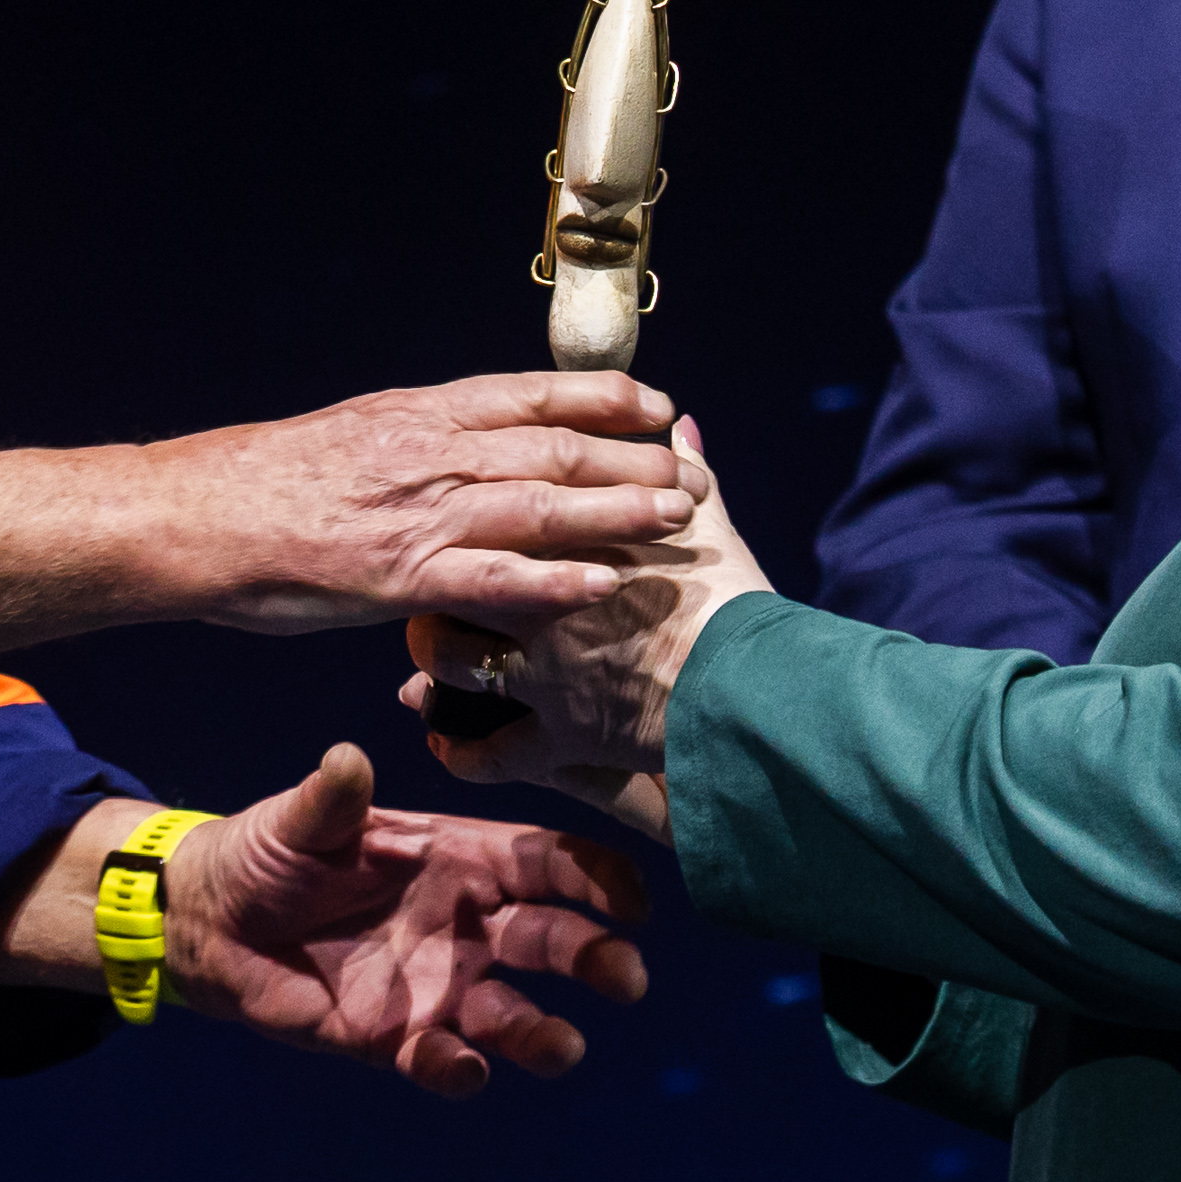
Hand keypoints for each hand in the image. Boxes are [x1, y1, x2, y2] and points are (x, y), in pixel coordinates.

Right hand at [0, 369, 694, 671]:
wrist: (192, 516)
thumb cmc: (265, 486)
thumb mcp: (354, 439)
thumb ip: (418, 443)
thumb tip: (469, 446)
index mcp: (420, 415)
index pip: (531, 396)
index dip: (602, 400)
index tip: (659, 404)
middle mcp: (431, 450)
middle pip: (553, 447)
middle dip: (632, 457)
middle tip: (696, 470)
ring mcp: (417, 509)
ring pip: (537, 503)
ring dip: (615, 508)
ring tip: (678, 517)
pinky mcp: (397, 571)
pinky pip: (489, 578)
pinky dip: (549, 581)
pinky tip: (598, 587)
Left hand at [161, 741, 653, 1097]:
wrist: (211, 921)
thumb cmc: (269, 851)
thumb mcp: (299, 817)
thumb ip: (331, 798)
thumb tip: (348, 758)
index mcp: (458, 857)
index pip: (545, 863)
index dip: (594, 878)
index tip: (634, 902)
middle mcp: (465, 925)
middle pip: (550, 939)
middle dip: (595, 956)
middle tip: (627, 978)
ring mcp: (437, 986)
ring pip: (512, 1014)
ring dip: (542, 1033)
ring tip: (564, 1048)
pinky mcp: (394, 1039)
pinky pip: (440, 1060)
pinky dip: (457, 1069)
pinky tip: (464, 1070)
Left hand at [403, 417, 773, 837]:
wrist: (752, 682)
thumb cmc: (734, 599)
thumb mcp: (710, 524)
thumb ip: (686, 472)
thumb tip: (683, 426)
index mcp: (570, 539)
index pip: (495, 512)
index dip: (469, 514)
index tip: (464, 517)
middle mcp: (540, 600)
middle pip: (452, 579)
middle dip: (436, 585)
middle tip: (436, 587)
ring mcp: (542, 670)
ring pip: (451, 662)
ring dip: (435, 662)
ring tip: (428, 663)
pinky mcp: (559, 735)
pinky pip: (491, 753)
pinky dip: (465, 755)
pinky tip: (449, 747)